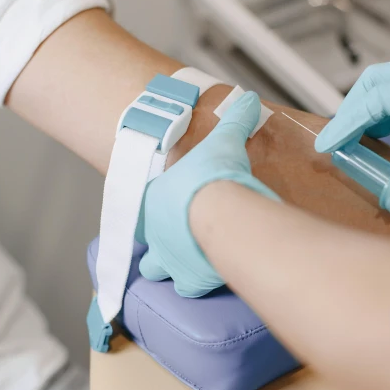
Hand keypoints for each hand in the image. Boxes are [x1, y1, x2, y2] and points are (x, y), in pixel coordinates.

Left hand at [138, 92, 279, 297]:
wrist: (221, 209)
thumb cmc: (213, 174)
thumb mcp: (224, 140)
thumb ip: (234, 120)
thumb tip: (247, 100)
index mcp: (154, 201)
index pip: (143, 209)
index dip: (156, 211)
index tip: (173, 209)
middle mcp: (155, 234)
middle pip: (146, 248)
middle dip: (161, 248)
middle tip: (182, 242)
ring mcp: (169, 260)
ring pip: (158, 272)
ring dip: (174, 269)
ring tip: (194, 263)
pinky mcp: (191, 280)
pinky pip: (190, 289)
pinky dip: (200, 284)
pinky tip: (215, 277)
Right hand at [315, 55, 389, 211]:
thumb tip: (388, 199)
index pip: (377, 96)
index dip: (347, 122)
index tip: (326, 146)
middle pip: (379, 82)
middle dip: (352, 110)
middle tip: (336, 143)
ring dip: (369, 114)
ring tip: (352, 144)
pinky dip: (389, 117)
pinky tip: (382, 138)